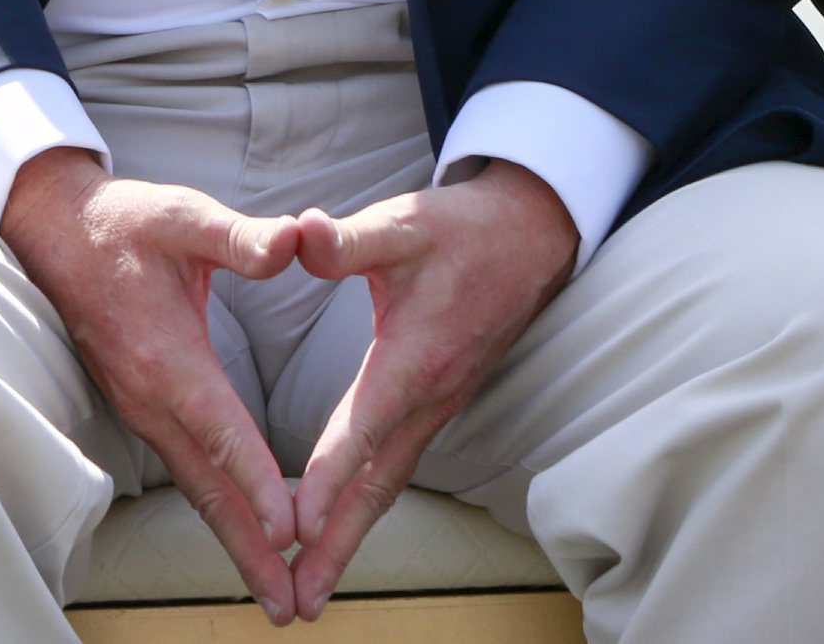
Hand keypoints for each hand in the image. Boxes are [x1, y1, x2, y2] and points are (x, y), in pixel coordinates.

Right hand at [2, 148, 306, 623]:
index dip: (256, 479)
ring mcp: (140, 406)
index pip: (219, 427)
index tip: (291, 529)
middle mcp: (150, 394)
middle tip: (288, 605)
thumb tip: (300, 240)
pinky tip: (244, 532)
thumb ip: (242, 236)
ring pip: (195, 485)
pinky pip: (185, 470)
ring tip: (275, 591)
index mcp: (165, 353)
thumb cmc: (124, 221)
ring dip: (236, 540)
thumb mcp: (182, 215)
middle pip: (206, 485)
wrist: (53, 229)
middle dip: (250, 546)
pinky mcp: (140, 407)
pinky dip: (217, 509)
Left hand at [284, 163, 575, 618]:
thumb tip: (299, 234)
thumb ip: (347, 239)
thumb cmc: (459, 232)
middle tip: (301, 600)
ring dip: (349, 536)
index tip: (295, 521)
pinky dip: (364, 505)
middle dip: (338, 542)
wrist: (528, 238)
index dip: (328, 473)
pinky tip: (336, 530)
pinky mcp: (435, 405)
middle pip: (377, 483)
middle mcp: (428, 396)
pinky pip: (394, 468)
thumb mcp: (403, 223)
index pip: (364, 425)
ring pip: (387, 484)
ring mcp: (436, 407)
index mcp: (415, 357)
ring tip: (311, 588)